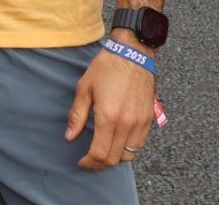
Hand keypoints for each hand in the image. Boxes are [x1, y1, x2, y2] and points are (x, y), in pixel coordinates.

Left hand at [64, 40, 156, 169]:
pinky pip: (140, 144)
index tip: (82, 162)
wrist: (133, 53)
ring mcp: (140, 122)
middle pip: (114, 158)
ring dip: (115, 158)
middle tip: (90, 160)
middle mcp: (126, 123)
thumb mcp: (85, 88)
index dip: (89, 163)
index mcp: (108, 116)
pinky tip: (118, 142)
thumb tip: (69, 137)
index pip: (99, 153)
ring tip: (104, 152)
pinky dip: (128, 149)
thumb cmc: (107, 67)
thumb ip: (77, 115)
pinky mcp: (148, 118)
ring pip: (129, 155)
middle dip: (100, 164)